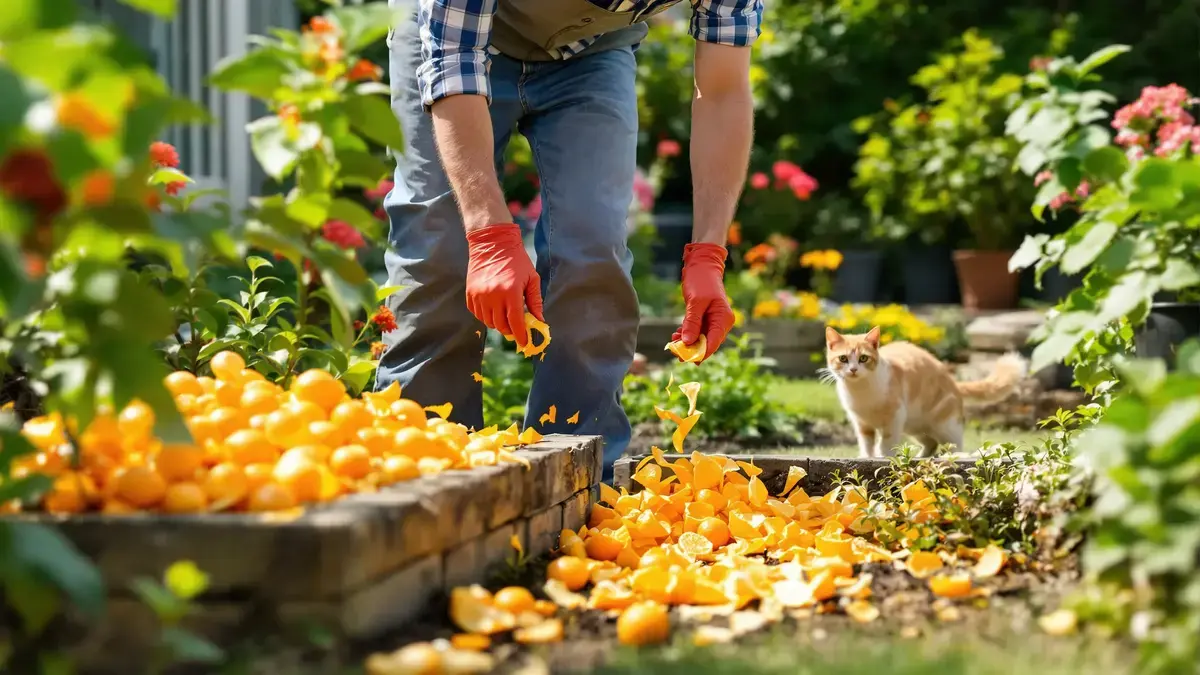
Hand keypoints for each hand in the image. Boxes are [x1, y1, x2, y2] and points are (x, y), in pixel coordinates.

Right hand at [465, 224, 543, 347]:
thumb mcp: (531, 278)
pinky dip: (486, 316)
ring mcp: (479, 295)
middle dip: (511, 331)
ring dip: (499, 324)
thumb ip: (535, 301)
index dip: (521, 335)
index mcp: (510, 292)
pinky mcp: (470, 293)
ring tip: (506, 317)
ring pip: (488, 322)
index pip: (515, 323)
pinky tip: (494, 310)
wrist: (492, 242)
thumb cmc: (516, 259)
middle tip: (517, 329)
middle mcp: (493, 296)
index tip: (525, 343)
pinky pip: (478, 314)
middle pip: (501, 326)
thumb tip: (540, 321)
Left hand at [674, 242, 734, 362]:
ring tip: (673, 341)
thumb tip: (688, 342)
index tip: (685, 358)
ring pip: (700, 339)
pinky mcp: (704, 318)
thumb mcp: (696, 302)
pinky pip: (696, 332)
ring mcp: (713, 321)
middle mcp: (721, 322)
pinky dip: (686, 334)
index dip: (700, 353)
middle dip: (692, 349)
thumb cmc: (701, 280)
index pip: (713, 343)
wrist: (701, 265)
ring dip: (687, 343)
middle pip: (707, 344)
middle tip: (675, 352)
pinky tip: (676, 335)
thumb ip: (692, 322)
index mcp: (723, 319)